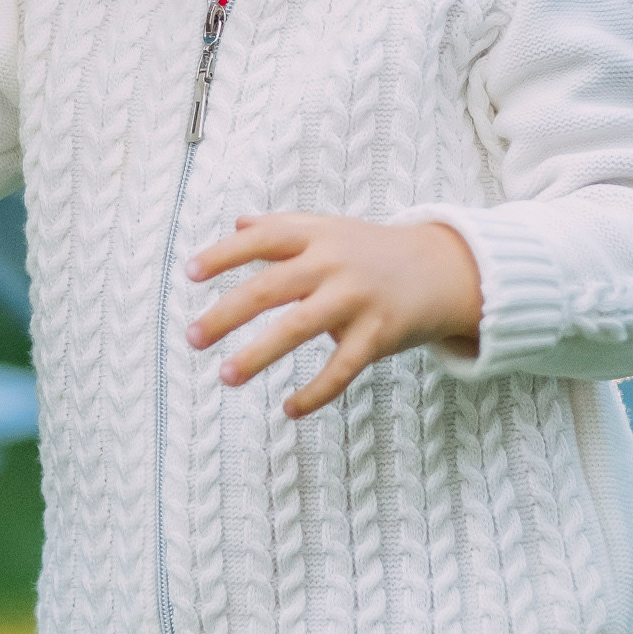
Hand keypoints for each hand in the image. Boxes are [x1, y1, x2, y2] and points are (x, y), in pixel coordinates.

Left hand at [184, 211, 482, 418]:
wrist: (442, 267)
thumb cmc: (370, 251)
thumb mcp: (329, 230)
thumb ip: (282, 228)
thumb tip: (237, 224)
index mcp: (315, 234)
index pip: (261, 240)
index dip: (224, 255)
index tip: (189, 274)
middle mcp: (332, 263)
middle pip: (269, 287)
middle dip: (226, 313)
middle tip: (191, 338)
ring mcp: (356, 298)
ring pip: (298, 328)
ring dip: (258, 354)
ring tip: (225, 376)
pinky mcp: (378, 334)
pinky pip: (341, 368)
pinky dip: (315, 392)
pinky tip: (289, 409)